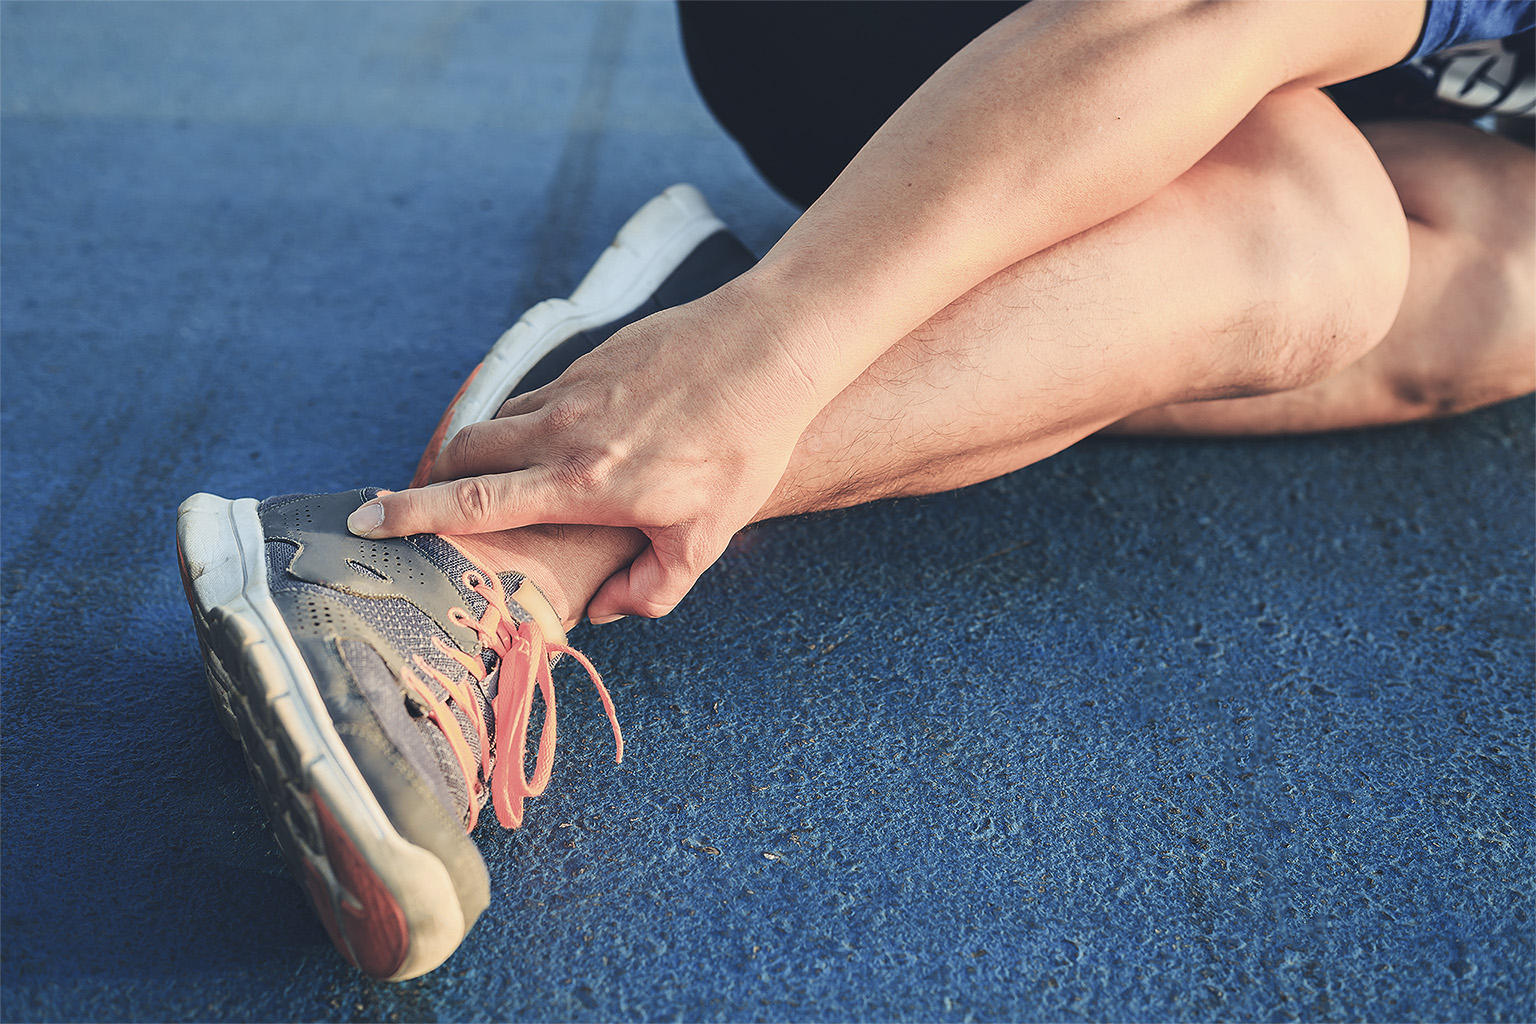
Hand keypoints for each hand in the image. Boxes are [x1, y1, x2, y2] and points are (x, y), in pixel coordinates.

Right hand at [353, 287, 824, 620]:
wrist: (769, 348)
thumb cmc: (745, 446)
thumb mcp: (707, 536)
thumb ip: (652, 586)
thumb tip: (603, 610)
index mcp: (583, 482)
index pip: (475, 503)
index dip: (410, 514)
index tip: (363, 521)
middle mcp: (564, 431)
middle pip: (463, 452)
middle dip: (433, 479)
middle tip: (427, 505)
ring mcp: (574, 387)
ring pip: (500, 419)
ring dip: (483, 450)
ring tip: (497, 480)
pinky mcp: (592, 358)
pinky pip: (537, 393)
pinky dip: (528, 421)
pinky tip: (559, 438)